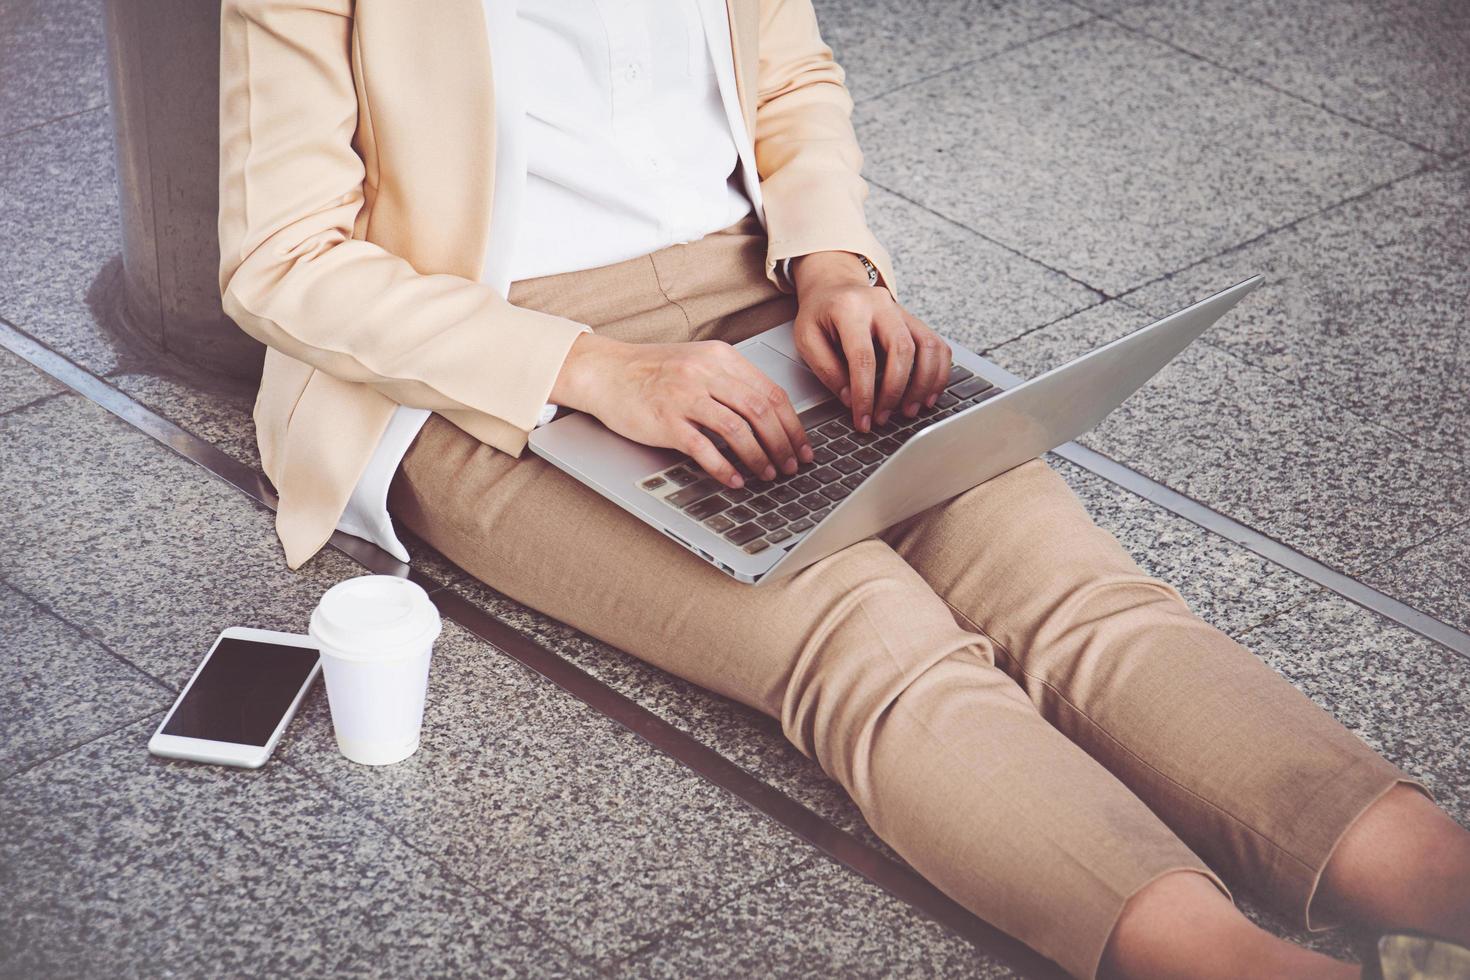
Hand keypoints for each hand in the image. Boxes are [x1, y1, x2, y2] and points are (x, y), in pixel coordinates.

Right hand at [550, 333, 813, 488]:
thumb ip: (730, 383)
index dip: (793, 424)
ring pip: (738, 429)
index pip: (771, 392)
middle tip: (790, 466)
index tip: (802, 446)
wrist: (604, 372)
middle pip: (760, 411)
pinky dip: (724, 467)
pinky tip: (734, 480)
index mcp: (720, 358)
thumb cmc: (650, 371)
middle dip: (782, 443)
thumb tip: (769, 418)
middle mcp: (706, 373)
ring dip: (759, 457)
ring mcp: (685, 396)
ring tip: (767, 475)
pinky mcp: (666, 420)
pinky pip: (704, 448)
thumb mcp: (697, 364)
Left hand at [791, 251, 951, 431]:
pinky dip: (938, 373)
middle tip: (884, 417)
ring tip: (909, 410)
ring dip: (923, 383)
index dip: (865, 393)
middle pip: (902, 350)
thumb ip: (827, 369)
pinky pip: (938, 345)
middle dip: (895, 390)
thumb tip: (850, 399)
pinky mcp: (915, 320)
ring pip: (928, 346)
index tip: (863, 419)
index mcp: (850, 309)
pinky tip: (927, 395)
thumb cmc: (820, 313)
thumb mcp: (807, 339)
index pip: (863, 357)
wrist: (835, 285)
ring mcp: (902, 311)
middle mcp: (881, 305)